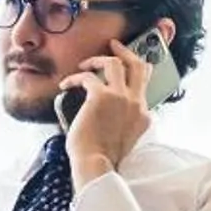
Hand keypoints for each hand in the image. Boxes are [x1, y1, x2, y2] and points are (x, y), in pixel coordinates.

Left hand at [60, 39, 153, 181]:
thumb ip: (123, 120)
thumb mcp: (124, 138)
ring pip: (114, 63)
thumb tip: (107, 110)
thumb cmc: (104, 157)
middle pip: (138, 65)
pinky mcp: (101, 96)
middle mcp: (136, 103)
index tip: (127, 64)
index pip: (145, 84)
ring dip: (98, 60)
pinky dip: (75, 78)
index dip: (136, 70)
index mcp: (143, 115)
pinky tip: (66, 85)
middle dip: (126, 51)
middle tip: (114, 45)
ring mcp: (121, 98)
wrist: (96, 165)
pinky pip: (87, 77)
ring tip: (85, 65)